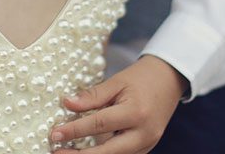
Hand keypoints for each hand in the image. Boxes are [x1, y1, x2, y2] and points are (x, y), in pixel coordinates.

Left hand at [50, 56, 186, 152]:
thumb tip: (67, 104)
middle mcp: (144, 133)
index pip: (99, 124)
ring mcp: (147, 144)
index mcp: (136, 112)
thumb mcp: (117, 81)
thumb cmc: (141, 78)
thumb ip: (93, 95)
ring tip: (68, 153)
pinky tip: (87, 152)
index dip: (75, 130)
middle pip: (108, 152)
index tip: (54, 133)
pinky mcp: (147, 148)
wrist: (169, 80)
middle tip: (57, 152)